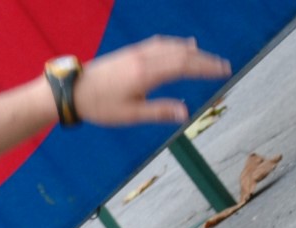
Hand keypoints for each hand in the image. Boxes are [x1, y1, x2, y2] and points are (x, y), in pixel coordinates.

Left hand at [77, 36, 231, 126]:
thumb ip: (158, 112)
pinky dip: (176, 45)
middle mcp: (144, 59)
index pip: (185, 66)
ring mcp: (137, 53)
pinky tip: (183, 46)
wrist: (71, 91)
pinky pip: (160, 44)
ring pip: (172, 46)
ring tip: (208, 58)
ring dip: (193, 51)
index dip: (207, 68)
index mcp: (147, 74)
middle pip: (183, 54)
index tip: (224, 71)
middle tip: (223, 66)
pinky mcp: (130, 52)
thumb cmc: (99, 106)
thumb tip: (185, 114)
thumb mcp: (129, 115)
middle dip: (205, 60)